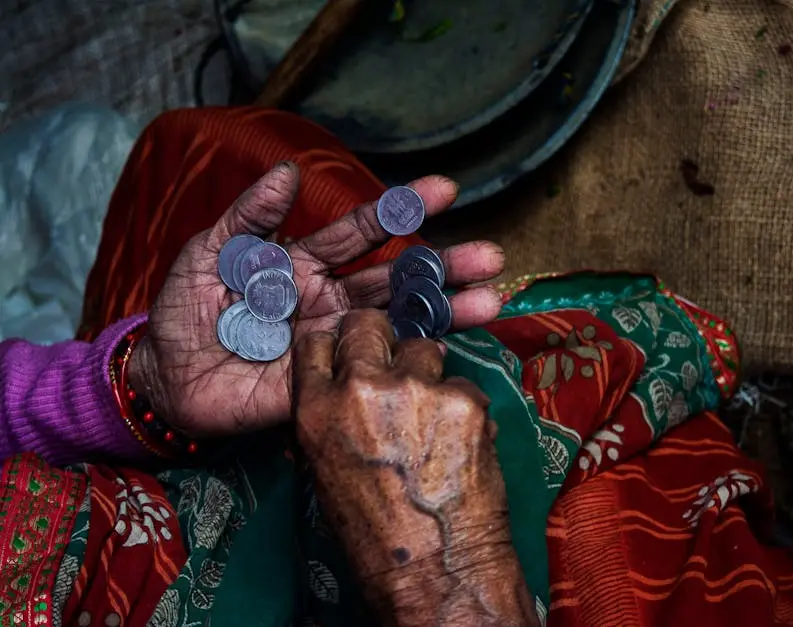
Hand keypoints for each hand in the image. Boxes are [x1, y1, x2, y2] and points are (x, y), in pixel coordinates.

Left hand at [129, 163, 504, 436]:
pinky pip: (372, 371)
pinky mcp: (329, 384)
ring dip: (445, 311)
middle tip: (490, 255)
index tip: (445, 190)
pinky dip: (408, 361)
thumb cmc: (186, 312)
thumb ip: (247, 218)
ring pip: (398, 324)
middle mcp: (332, 300)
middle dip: (444, 265)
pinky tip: (445, 350)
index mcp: (306, 264)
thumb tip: (287, 173)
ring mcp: (337, 343)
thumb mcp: (208, 254)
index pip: (362, 232)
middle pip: (397, 279)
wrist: (165, 379)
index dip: (401, 210)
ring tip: (491, 300)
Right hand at [294, 309, 537, 626]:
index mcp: (317, 411)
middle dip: (383, 339)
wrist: (433, 571)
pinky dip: (466, 408)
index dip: (337, 345)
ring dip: (429, 371)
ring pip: (424, 348)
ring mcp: (416, 389)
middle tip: (398, 362)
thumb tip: (343, 397)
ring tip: (435, 412)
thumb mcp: (326, 473)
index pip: (316, 344)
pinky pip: (465, 384)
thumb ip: (331, 422)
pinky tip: (464, 441)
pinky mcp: (463, 400)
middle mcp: (361, 389)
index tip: (352, 352)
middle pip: (368, 326)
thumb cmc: (374, 536)